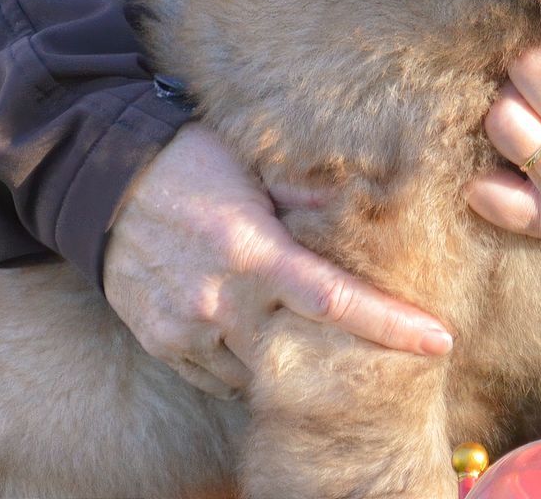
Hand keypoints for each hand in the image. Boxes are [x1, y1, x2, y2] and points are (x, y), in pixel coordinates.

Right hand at [104, 123, 452, 398]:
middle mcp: (220, 300)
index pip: (337, 301)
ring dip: (298, 366)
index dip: (392, 326)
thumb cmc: (192, 162)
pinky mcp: (162, 343)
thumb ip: (312, 194)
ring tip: (328, 346)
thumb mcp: (256, 164)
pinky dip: (250, 370)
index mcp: (254, 252)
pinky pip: (219, 379)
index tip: (439, 341)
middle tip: (390, 358)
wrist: (101, 181)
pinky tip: (272, 346)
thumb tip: (378, 200)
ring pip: (261, 374)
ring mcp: (187, 329)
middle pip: (305, 352)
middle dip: (350, 361)